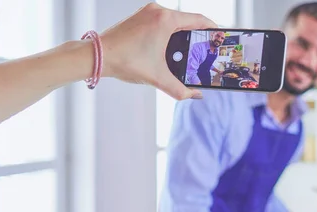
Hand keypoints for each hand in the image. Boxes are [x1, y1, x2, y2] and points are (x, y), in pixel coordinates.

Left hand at [99, 2, 216, 98]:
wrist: (97, 56)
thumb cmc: (125, 61)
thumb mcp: (158, 78)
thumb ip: (180, 90)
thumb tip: (195, 95)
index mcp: (165, 20)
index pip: (198, 20)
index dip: (212, 29)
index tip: (219, 37)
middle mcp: (157, 11)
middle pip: (186, 21)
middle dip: (196, 35)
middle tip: (205, 49)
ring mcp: (147, 12)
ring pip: (173, 22)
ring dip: (182, 36)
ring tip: (188, 52)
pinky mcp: (139, 17)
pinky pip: (161, 23)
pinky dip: (169, 34)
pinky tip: (169, 50)